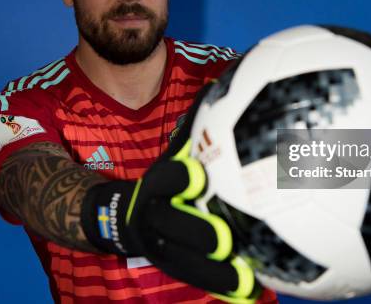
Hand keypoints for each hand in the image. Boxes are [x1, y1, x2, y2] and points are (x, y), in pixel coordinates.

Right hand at [81, 85, 259, 302]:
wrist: (119, 214)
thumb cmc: (163, 178)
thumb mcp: (174, 153)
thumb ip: (195, 128)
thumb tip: (228, 86)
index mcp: (156, 184)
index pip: (163, 179)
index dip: (176, 177)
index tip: (196, 174)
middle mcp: (154, 215)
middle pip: (171, 226)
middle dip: (195, 233)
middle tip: (224, 240)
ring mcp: (160, 244)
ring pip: (183, 262)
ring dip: (213, 274)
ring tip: (245, 282)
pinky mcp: (172, 263)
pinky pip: (197, 278)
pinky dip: (221, 288)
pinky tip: (251, 295)